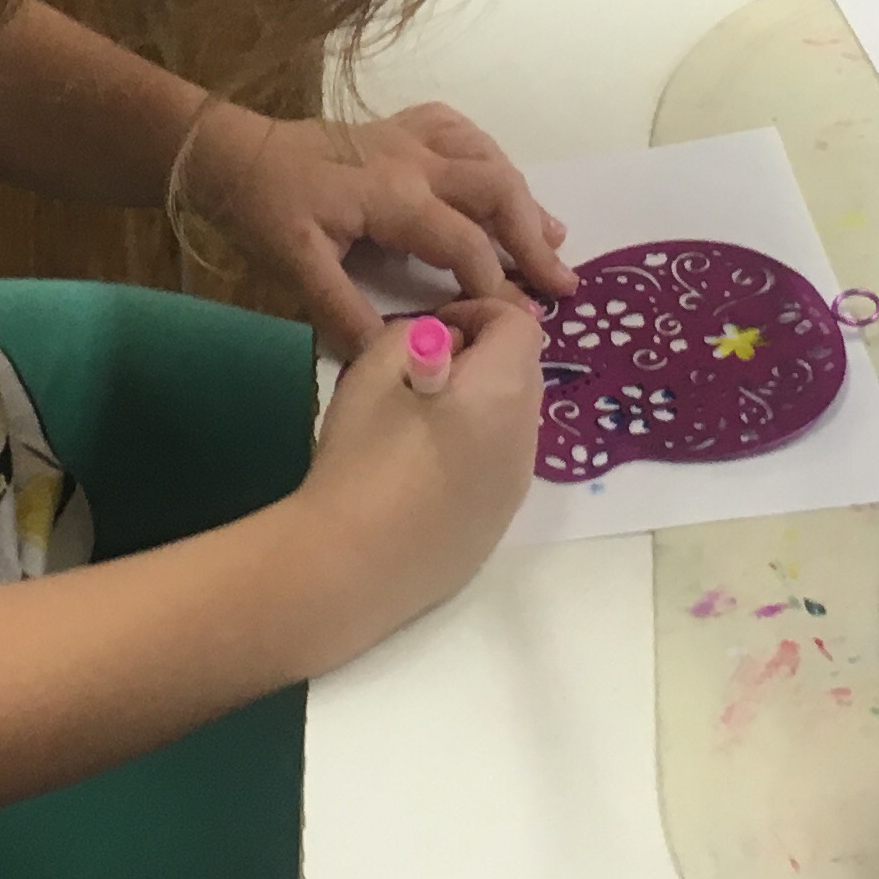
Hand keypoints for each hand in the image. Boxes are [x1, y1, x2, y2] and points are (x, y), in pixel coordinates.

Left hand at [181, 103, 575, 358]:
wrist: (229, 151)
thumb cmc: (263, 208)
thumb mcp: (294, 265)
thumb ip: (343, 311)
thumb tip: (390, 354)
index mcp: (396, 197)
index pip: (466, 245)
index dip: (496, 285)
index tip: (522, 321)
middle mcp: (415, 160)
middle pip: (497, 189)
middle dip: (532, 236)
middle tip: (561, 282)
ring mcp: (408, 137)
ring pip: (486, 156)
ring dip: (521, 196)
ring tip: (551, 235)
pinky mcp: (395, 127)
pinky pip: (458, 128)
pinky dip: (486, 152)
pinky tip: (497, 174)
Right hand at [292, 305, 547, 632]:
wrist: (352, 565)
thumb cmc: (362, 458)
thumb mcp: (372, 370)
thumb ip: (411, 336)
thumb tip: (440, 347)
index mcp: (503, 389)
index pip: (519, 324)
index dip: (476, 314)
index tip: (432, 329)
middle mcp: (525, 437)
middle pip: (522, 373)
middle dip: (481, 359)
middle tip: (421, 374)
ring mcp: (515, 488)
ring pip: (511, 425)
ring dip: (478, 408)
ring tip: (417, 426)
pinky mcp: (497, 526)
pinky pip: (497, 470)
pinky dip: (473, 454)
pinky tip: (420, 477)